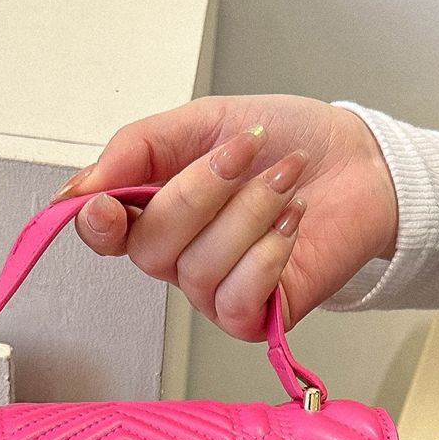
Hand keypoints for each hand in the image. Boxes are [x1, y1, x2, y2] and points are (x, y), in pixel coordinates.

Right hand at [48, 94, 397, 340]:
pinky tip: (292, 220)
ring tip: (285, 180)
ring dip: (249, 214)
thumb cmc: (286, 144)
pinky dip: (269, 252)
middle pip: (151, 248)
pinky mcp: (257, 317)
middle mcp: (179, 258)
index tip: (107, 204)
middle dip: (200, 192)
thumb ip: (137, 149)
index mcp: (156, 210)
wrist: (359, 162)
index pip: (103, 235)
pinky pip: (239, 298)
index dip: (98, 225)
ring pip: (200, 269)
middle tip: (244, 152)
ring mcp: (215, 291)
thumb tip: (79, 188)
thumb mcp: (203, 122)